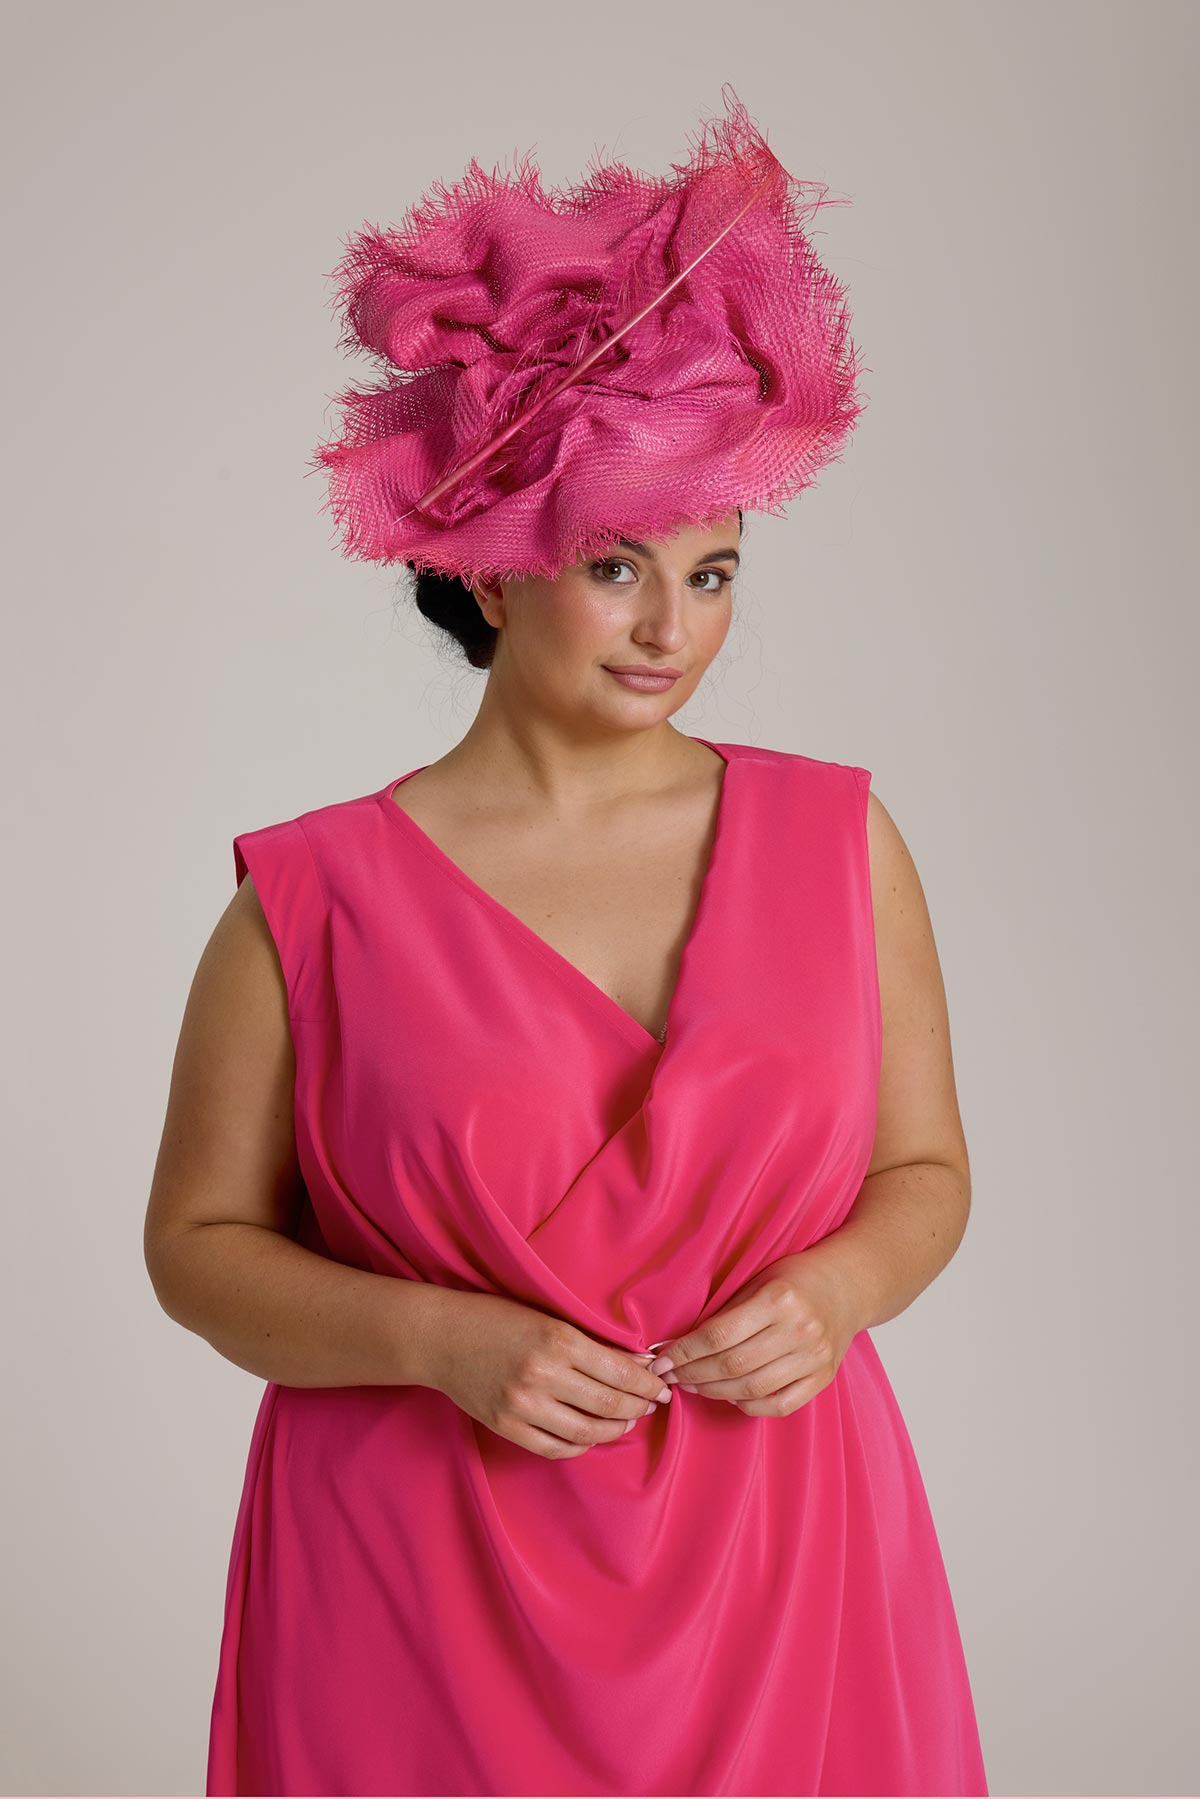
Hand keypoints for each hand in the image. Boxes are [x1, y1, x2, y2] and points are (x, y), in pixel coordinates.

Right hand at [424, 1290, 673, 1459]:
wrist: (441, 1337)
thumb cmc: (497, 1317)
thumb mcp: (548, 1317)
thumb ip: (589, 1341)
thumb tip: (637, 1362)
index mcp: (558, 1339)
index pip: (620, 1371)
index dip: (648, 1383)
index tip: (662, 1386)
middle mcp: (543, 1375)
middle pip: (609, 1404)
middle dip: (639, 1407)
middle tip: (652, 1405)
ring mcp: (523, 1406)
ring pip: (587, 1432)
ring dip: (614, 1429)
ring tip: (625, 1421)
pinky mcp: (507, 1427)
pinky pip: (555, 1447)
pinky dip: (580, 1445)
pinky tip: (590, 1435)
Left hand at [648, 1254, 862, 1415]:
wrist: (848, 1285)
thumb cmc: (795, 1278)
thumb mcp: (759, 1280)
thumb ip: (727, 1311)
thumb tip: (681, 1342)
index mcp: (778, 1299)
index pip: (719, 1334)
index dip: (685, 1351)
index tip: (663, 1359)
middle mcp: (799, 1330)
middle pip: (733, 1365)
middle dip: (693, 1374)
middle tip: (671, 1376)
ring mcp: (814, 1357)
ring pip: (752, 1388)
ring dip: (714, 1391)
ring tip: (693, 1385)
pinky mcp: (823, 1377)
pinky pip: (780, 1404)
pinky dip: (749, 1405)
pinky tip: (730, 1396)